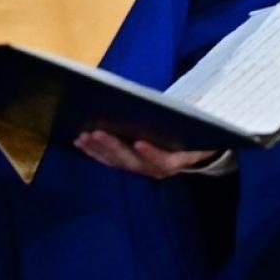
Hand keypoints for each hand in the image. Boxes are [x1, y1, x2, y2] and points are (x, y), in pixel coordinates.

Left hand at [73, 130, 216, 178]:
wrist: (194, 151)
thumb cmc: (195, 135)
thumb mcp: (199, 130)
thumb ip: (189, 124)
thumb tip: (177, 111)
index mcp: (177, 160)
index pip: (164, 160)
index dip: (151, 153)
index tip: (139, 142)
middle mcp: (157, 169)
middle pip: (133, 162)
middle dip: (114, 147)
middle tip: (98, 133)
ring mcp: (141, 168)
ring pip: (117, 162)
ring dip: (99, 149)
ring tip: (84, 136)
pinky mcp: (128, 164)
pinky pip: (109, 161)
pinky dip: (94, 151)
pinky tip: (81, 141)